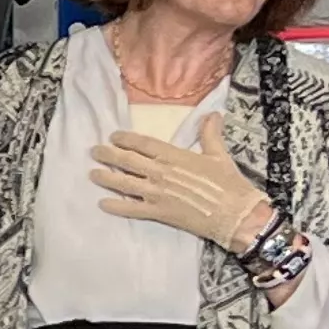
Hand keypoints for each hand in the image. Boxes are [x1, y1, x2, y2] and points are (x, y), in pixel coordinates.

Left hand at [90, 129, 274, 250]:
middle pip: (128, 161)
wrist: (236, 214)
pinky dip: (116, 206)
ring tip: (92, 173)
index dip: (126, 139)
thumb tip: (213, 114)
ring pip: (125, 183)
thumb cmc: (229, 184)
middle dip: (109, 155)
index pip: (144, 144)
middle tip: (94, 151)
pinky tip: (102, 204)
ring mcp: (158, 193)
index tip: (113, 136)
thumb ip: (210, 134)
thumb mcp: (220, 155)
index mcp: (175, 156)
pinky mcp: (159, 213)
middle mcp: (162, 173)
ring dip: (107, 178)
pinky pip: (132, 209)